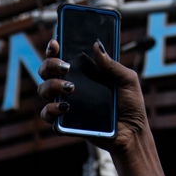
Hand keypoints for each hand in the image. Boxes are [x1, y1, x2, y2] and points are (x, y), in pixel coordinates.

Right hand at [37, 38, 149, 154]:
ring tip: (71, 88)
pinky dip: (51, 109)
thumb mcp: (127, 80)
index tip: (56, 43)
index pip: (61, 56)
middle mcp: (70, 85)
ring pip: (44, 90)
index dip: (53, 48)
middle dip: (50, 65)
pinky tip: (65, 107)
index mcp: (83, 72)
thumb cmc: (130, 105)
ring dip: (52, 85)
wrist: (132, 133)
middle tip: (66, 67)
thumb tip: (97, 46)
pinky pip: (47, 114)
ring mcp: (65, 103)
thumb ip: (112, 64)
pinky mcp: (65, 122)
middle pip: (46, 70)